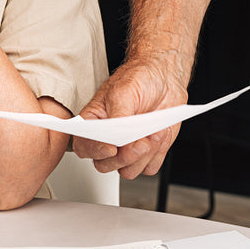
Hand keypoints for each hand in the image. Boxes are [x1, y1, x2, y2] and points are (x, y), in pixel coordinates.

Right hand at [73, 61, 187, 179]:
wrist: (165, 78)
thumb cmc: (139, 78)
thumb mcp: (124, 91)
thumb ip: (118, 115)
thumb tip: (115, 136)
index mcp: (94, 122)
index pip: (83, 145)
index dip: (95, 150)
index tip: (112, 147)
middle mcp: (108, 139)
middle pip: (105, 165)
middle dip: (125, 157)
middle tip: (141, 142)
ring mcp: (127, 148)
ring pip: (128, 170)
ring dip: (144, 155)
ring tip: (154, 132)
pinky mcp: (147, 154)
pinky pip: (149, 168)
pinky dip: (157, 154)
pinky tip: (160, 133)